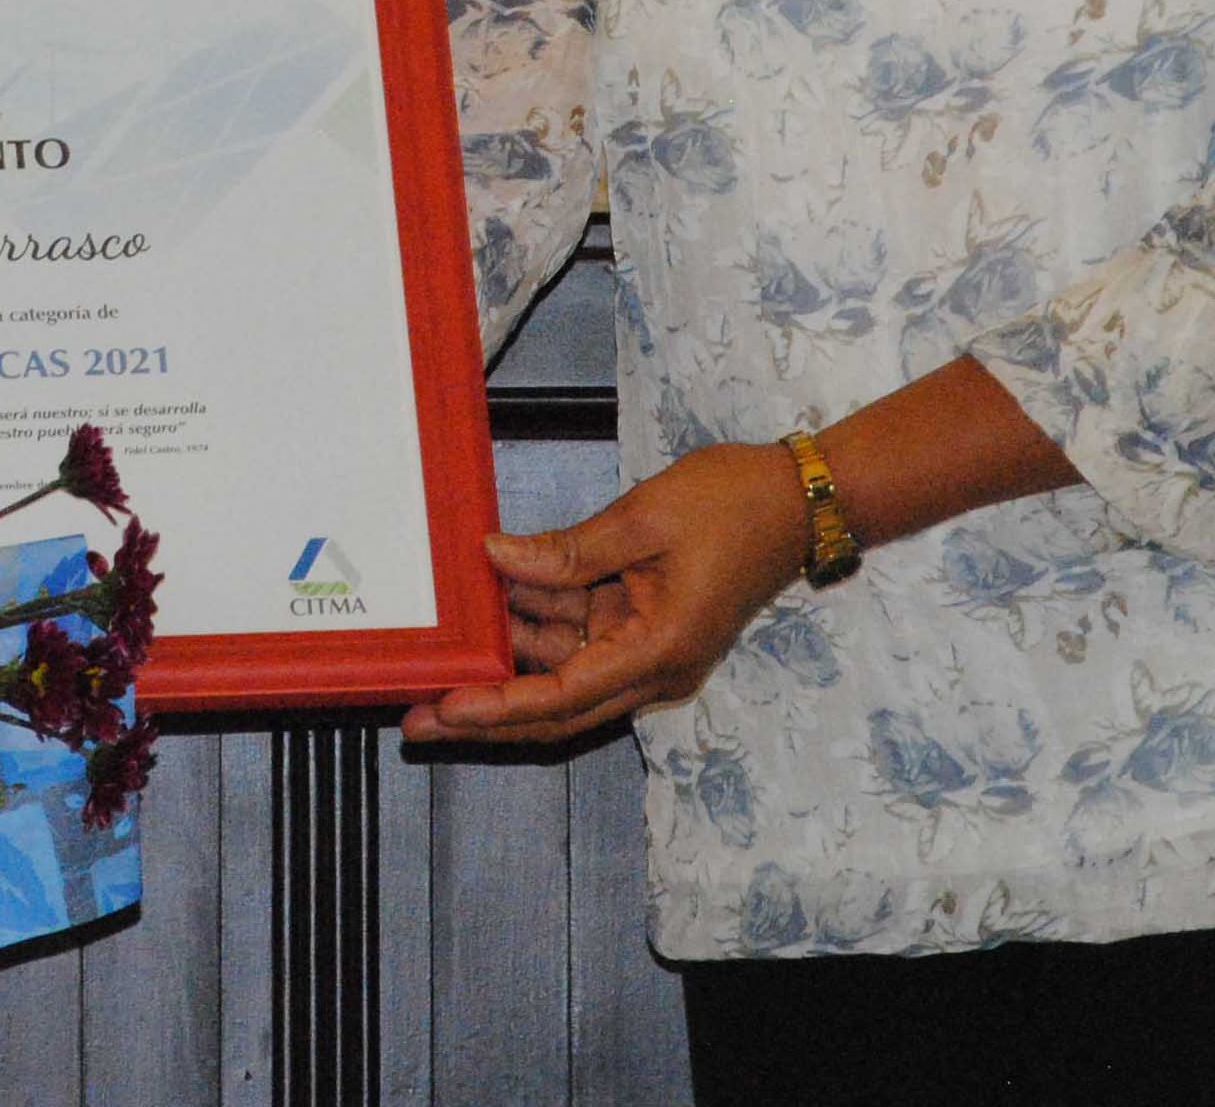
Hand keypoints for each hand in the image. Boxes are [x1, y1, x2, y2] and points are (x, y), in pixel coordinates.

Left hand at [400, 443, 806, 746]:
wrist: (798, 499)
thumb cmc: (734, 503)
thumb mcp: (643, 519)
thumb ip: (568, 550)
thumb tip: (496, 559)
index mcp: (660, 650)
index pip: (563, 695)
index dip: (499, 707)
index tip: (446, 710)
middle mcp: (655, 667)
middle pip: (556, 706)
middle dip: (486, 713)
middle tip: (416, 716)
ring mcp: (651, 651)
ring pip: (564, 669)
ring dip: (509, 652)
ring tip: (443, 638)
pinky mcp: (646, 629)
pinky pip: (582, 637)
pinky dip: (540, 620)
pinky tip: (496, 596)